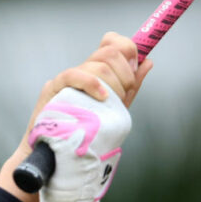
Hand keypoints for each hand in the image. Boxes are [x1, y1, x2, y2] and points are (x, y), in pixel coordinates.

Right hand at [0, 32, 152, 201]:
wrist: (54, 158)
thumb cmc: (82, 137)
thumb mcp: (113, 110)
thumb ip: (130, 88)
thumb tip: (148, 62)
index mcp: (95, 73)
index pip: (111, 43)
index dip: (127, 48)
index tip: (136, 65)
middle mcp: (80, 71)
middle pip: (109, 52)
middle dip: (125, 71)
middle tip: (124, 93)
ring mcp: (66, 79)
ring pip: (97, 65)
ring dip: (114, 83)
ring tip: (111, 104)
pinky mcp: (52, 89)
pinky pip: (74, 75)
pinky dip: (92, 83)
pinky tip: (102, 97)